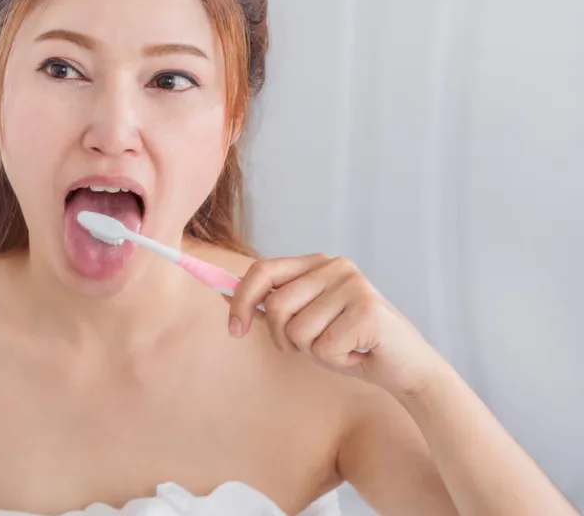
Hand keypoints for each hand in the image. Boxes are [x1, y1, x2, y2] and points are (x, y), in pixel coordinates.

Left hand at [227, 253, 451, 396]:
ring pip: (297, 330)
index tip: (234, 330)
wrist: (406, 367)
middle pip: (275, 305)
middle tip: (310, 347)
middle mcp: (335, 266)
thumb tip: (226, 293)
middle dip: (283, 338)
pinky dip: (336, 360)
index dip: (240, 301)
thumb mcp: (305, 324)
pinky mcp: (368, 311)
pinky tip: (358, 352)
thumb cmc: (351, 345)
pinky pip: (322, 348)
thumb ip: (271, 307)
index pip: (262, 270)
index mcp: (317, 264)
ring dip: (313, 351)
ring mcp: (354, 285)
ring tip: (341, 346)